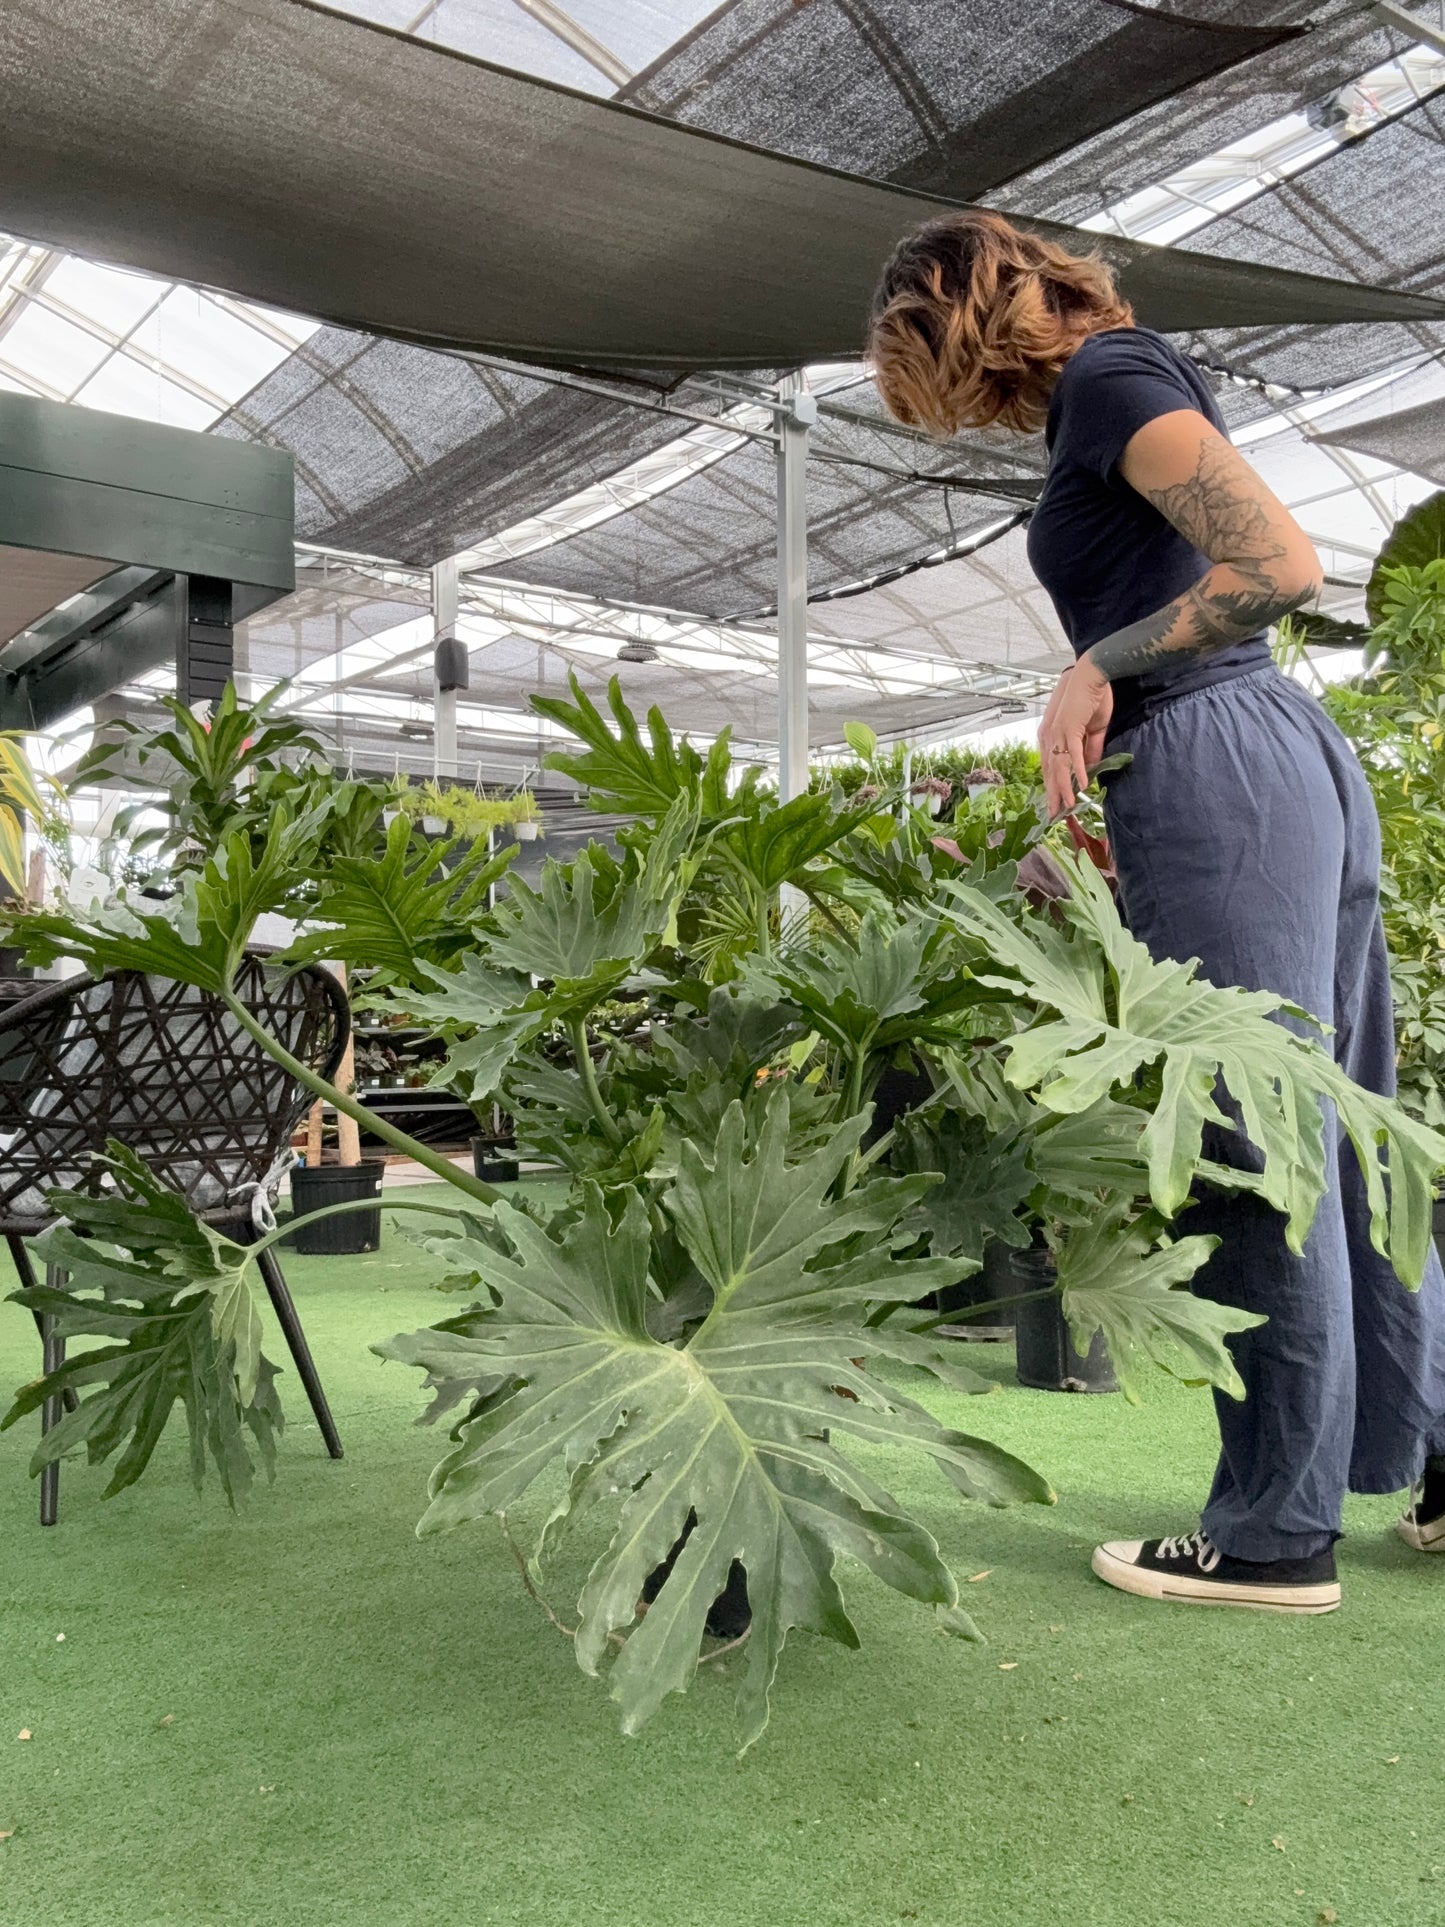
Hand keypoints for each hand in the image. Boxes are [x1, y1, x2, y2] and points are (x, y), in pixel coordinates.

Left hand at [1037, 659, 1112, 818]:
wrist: (1093, 675)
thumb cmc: (1092, 699)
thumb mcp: (1092, 730)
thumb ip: (1090, 750)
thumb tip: (1089, 770)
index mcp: (1051, 736)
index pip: (1050, 767)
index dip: (1053, 786)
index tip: (1057, 803)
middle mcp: (1049, 736)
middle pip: (1050, 771)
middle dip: (1053, 794)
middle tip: (1055, 815)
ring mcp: (1058, 732)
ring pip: (1059, 767)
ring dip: (1063, 788)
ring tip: (1067, 806)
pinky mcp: (1070, 728)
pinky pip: (1073, 754)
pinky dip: (1076, 771)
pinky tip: (1080, 785)